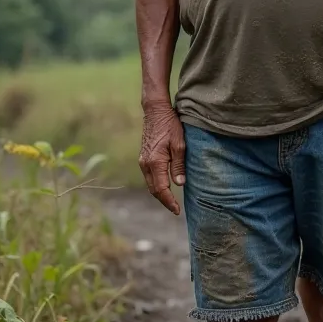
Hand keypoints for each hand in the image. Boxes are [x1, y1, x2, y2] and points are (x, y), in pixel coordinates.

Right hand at [139, 100, 185, 214]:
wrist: (155, 110)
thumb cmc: (169, 124)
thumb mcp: (179, 143)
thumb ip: (179, 165)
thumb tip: (180, 184)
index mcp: (155, 162)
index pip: (161, 189)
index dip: (169, 202)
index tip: (177, 211)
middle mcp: (146, 164)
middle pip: (154, 189)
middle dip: (164, 200)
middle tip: (175, 208)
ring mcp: (143, 160)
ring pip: (150, 183)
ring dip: (160, 193)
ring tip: (171, 200)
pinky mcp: (143, 157)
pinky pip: (149, 176)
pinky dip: (156, 184)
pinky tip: (164, 185)